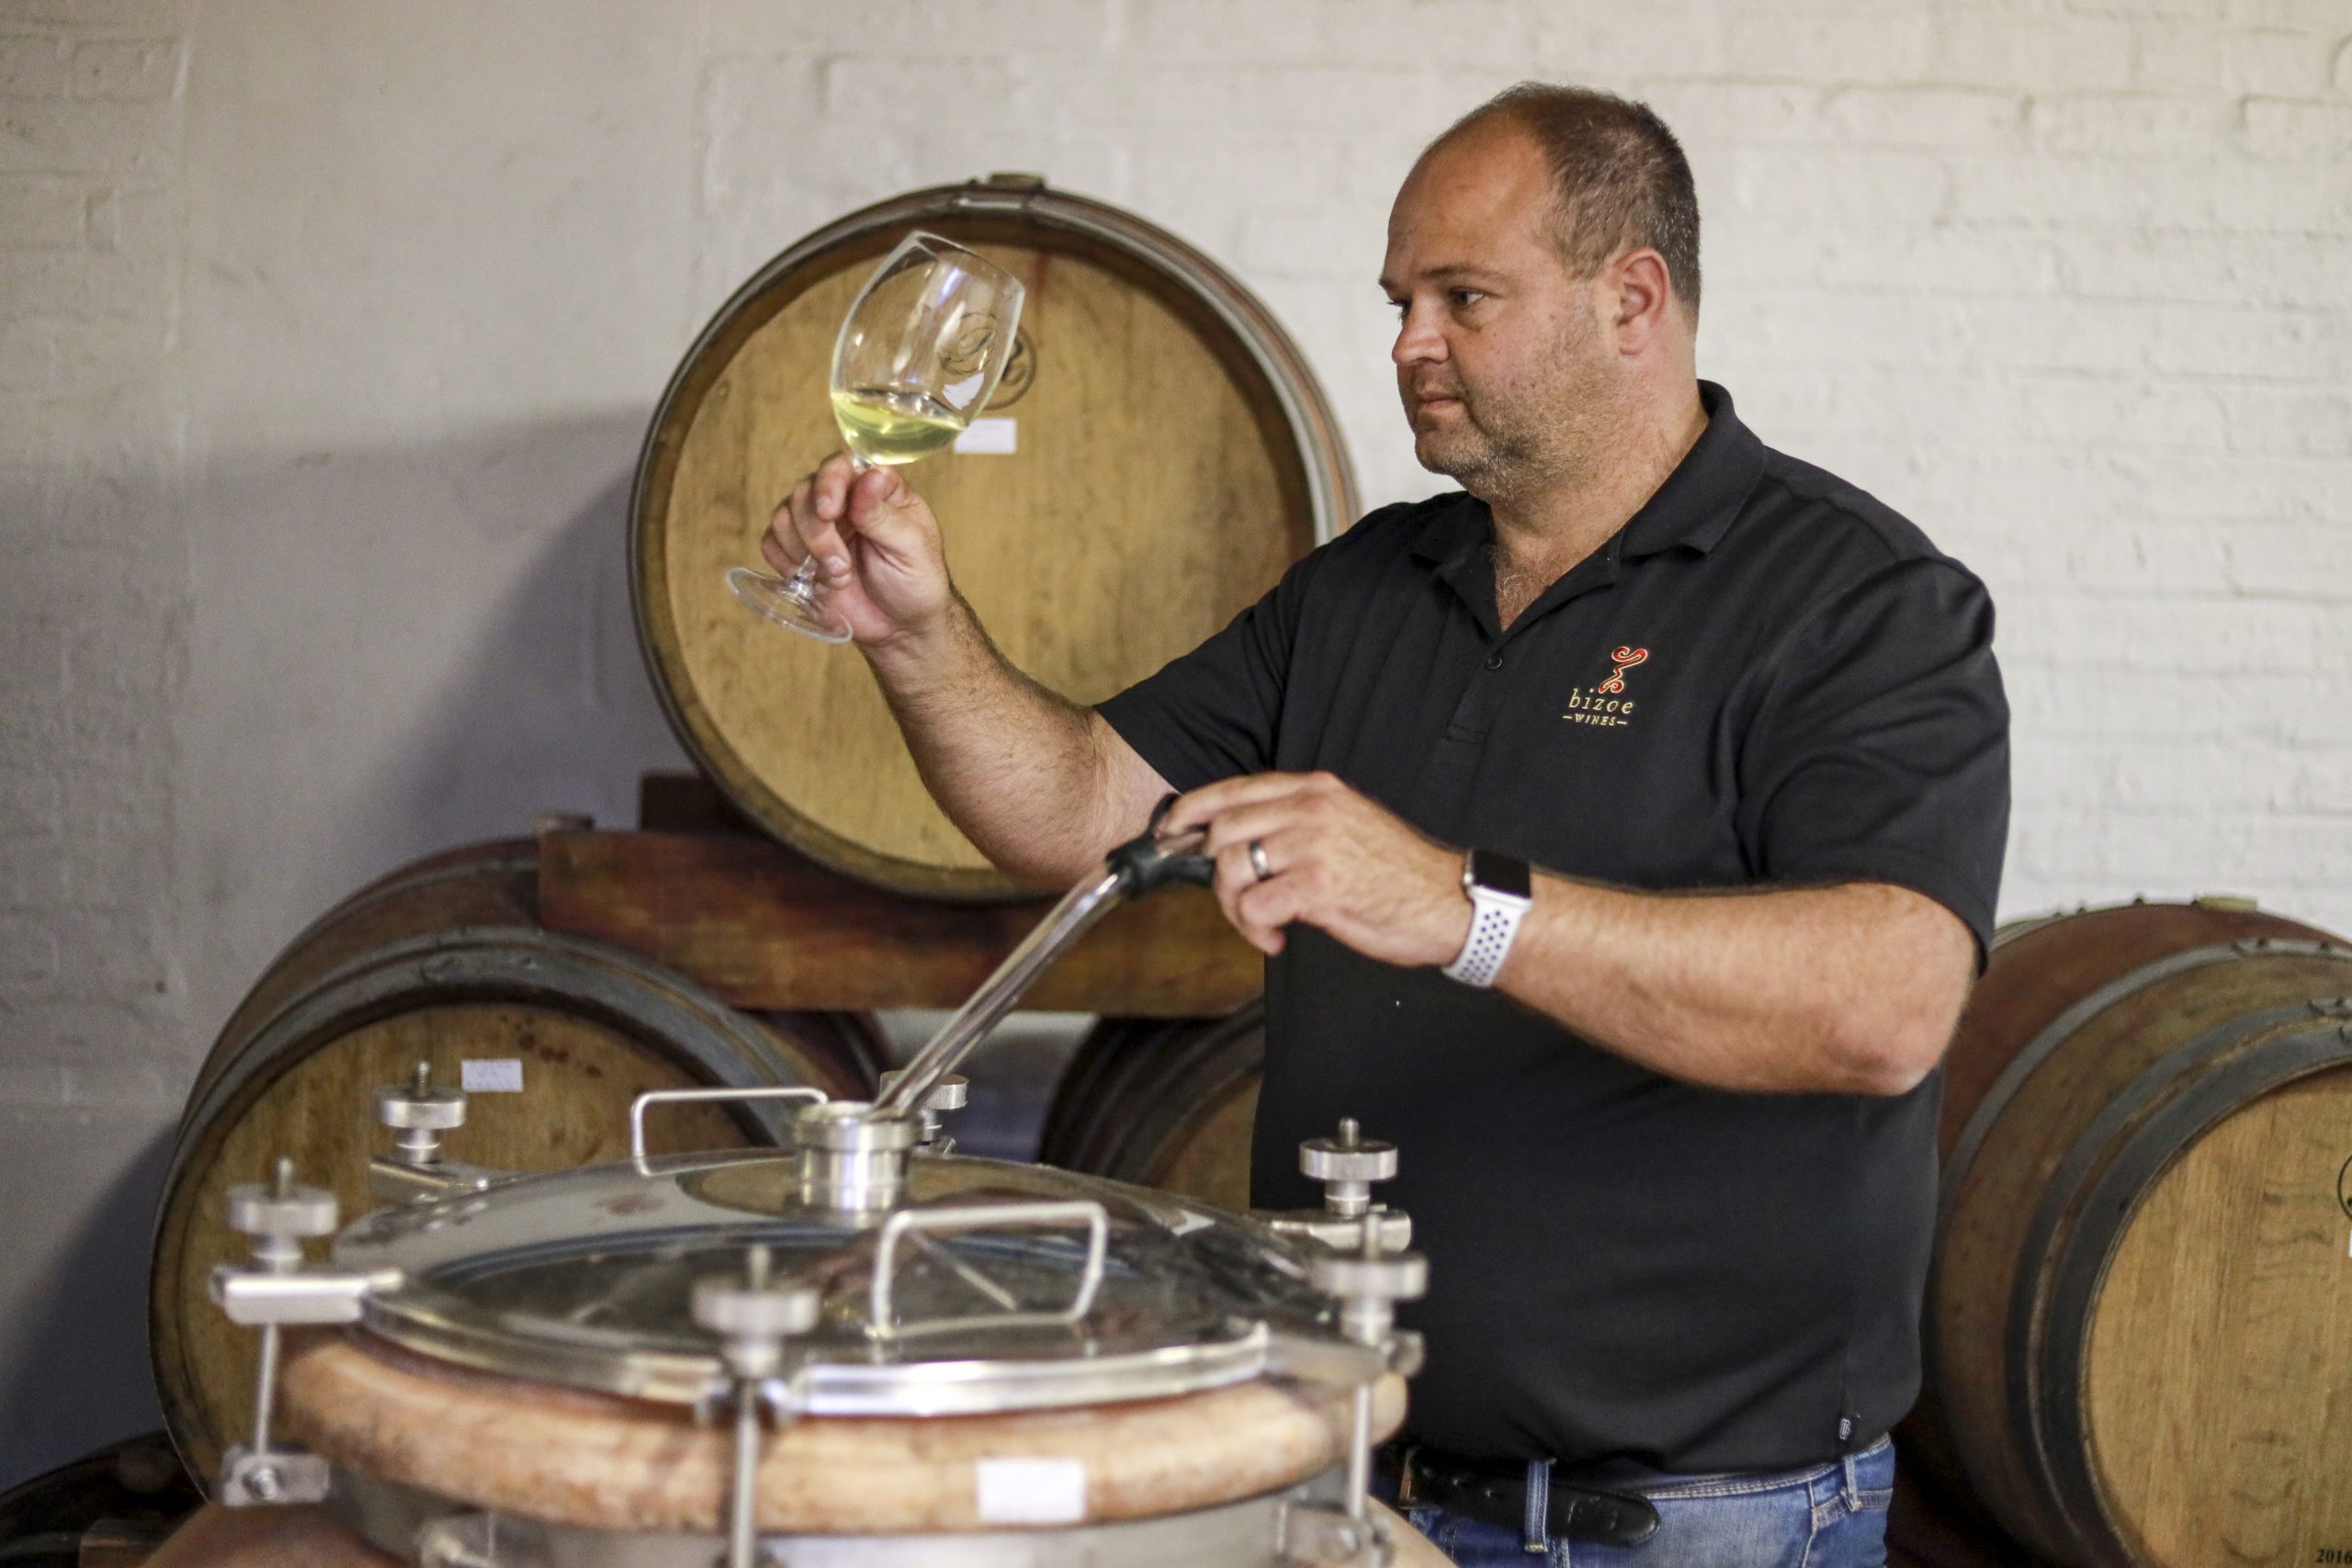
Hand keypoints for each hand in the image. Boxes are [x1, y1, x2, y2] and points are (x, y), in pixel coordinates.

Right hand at [761, 452, 952, 647]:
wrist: (901, 627)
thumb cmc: (916, 582)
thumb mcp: (912, 548)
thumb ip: (884, 515)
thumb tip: (869, 476)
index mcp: (875, 489)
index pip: (841, 465)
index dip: (829, 483)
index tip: (829, 512)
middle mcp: (842, 500)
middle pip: (804, 491)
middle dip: (816, 531)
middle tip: (842, 566)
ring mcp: (818, 525)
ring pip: (783, 515)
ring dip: (803, 549)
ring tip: (838, 576)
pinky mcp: (799, 552)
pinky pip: (771, 542)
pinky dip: (785, 561)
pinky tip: (812, 579)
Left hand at [1166, 771, 1472, 964]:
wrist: (1452, 903)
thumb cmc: (1401, 876)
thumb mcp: (1349, 826)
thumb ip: (1299, 824)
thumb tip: (1242, 842)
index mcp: (1317, 789)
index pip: (1234, 788)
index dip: (1192, 810)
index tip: (1171, 831)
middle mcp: (1312, 808)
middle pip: (1222, 830)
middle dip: (1215, 874)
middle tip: (1236, 903)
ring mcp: (1314, 844)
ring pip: (1232, 868)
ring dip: (1235, 907)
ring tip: (1263, 926)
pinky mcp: (1319, 885)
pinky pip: (1254, 906)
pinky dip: (1256, 930)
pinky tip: (1279, 939)